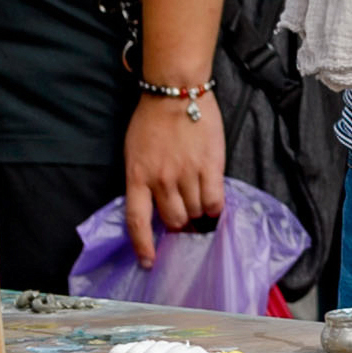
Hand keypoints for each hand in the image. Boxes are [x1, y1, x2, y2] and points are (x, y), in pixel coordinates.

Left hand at [117, 89, 224, 265]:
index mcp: (137, 176)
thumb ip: (143, 179)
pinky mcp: (209, 166)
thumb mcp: (136, 152)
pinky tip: (214, 201)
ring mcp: (186, 174)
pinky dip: (215, 207)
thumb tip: (158, 205)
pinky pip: (214, 200)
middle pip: (174, 219)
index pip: (137, 221)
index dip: (143, 246)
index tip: (150, 261)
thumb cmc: (152, 119)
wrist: (175, 91)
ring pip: (195, 212)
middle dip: (180, 223)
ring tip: (200, 200)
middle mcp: (160, 180)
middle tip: (186, 215)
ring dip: (198, 212)